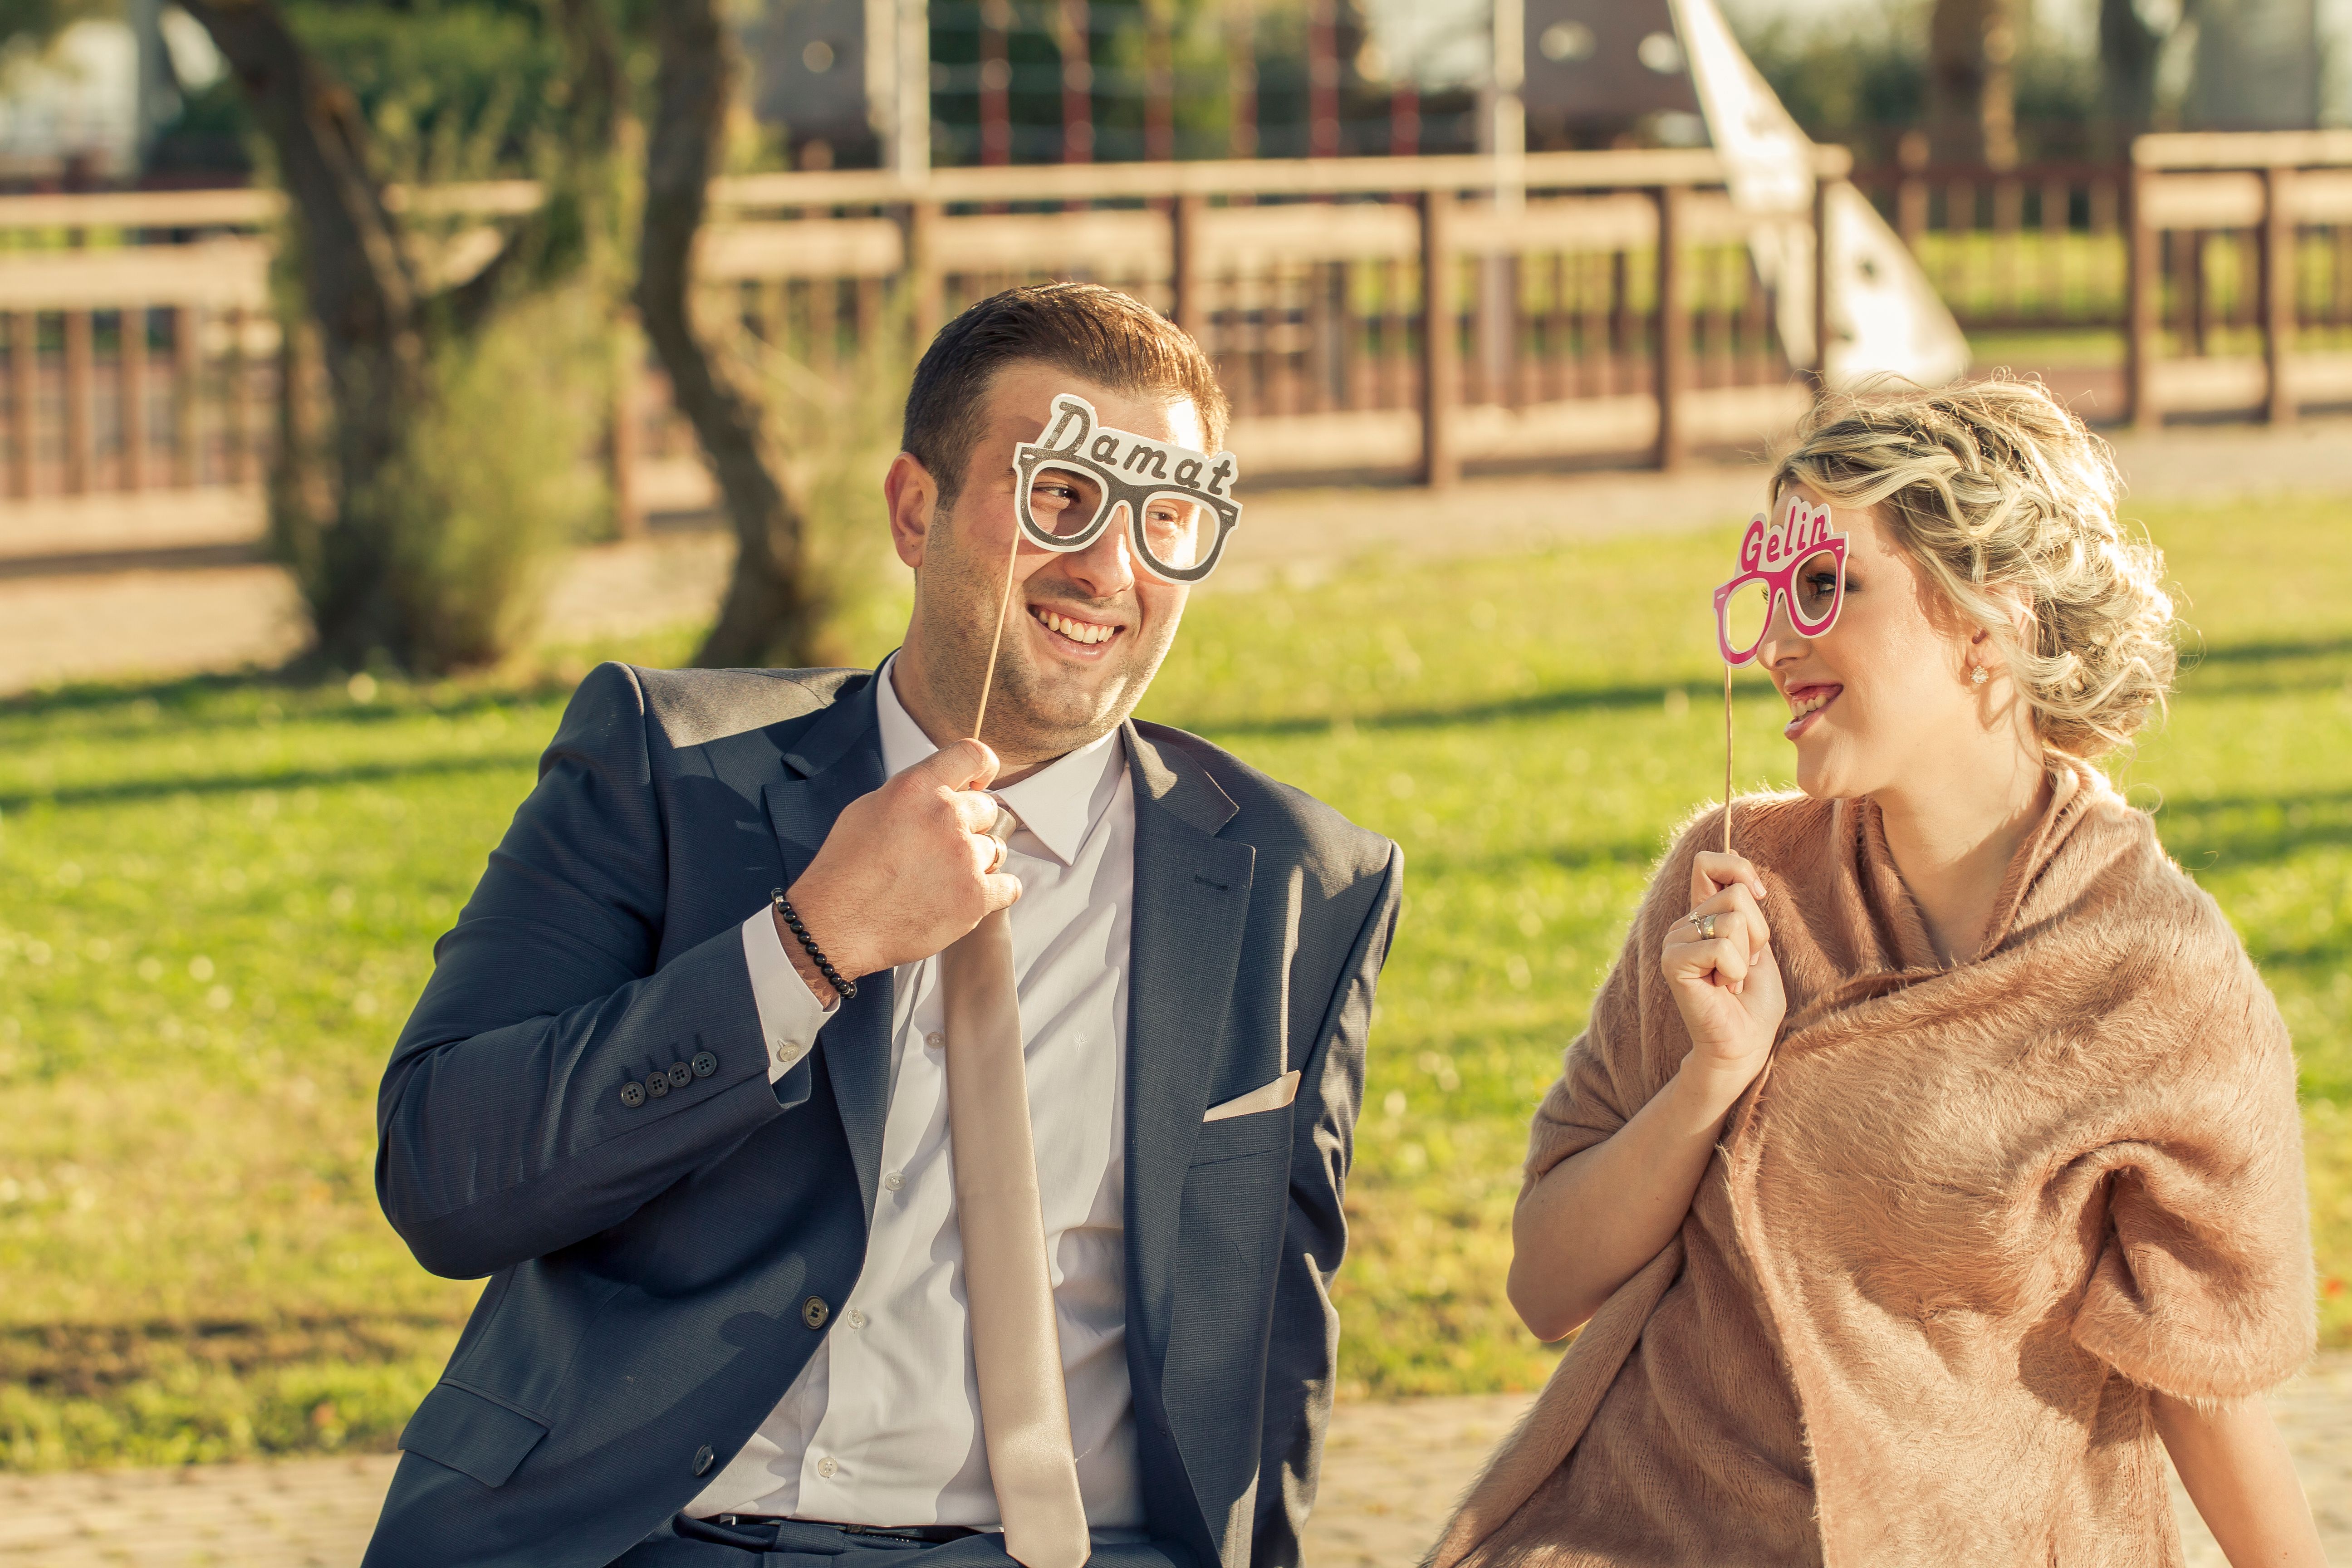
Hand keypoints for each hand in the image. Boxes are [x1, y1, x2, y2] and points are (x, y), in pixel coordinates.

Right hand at [779, 739, 1022, 989]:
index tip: (979, 782)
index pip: (972, 754)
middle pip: (987, 808)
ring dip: (975, 861)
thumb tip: (942, 789)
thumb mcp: (868, 808)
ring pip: (995, 849)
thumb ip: (913, 794)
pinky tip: (965, 897)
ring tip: (942, 878)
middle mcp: (946, 816)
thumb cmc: (845, 868)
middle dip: (969, 826)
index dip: (983, 767)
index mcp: (917, 787)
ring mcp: (964, 857)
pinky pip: (1009, 886)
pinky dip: (993, 892)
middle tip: (940, 849)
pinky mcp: (975, 897)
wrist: (835, 924)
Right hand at [1662, 851, 1785, 1102]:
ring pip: (1732, 920)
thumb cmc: (1754, 1002)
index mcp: (1702, 914)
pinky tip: (1722, 988)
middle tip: (1743, 966)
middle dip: (1757, 932)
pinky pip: (1721, 946)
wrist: (1744, 1045)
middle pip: (1736, 893)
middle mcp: (1684, 923)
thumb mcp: (1759, 945)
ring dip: (1747, 956)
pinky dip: (1735, 971)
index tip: (1758, 894)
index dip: (1738, 868)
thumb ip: (1746, 911)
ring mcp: (1675, 942)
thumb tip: (1746, 882)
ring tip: (1732, 979)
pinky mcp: (1674, 962)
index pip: (1707, 862)